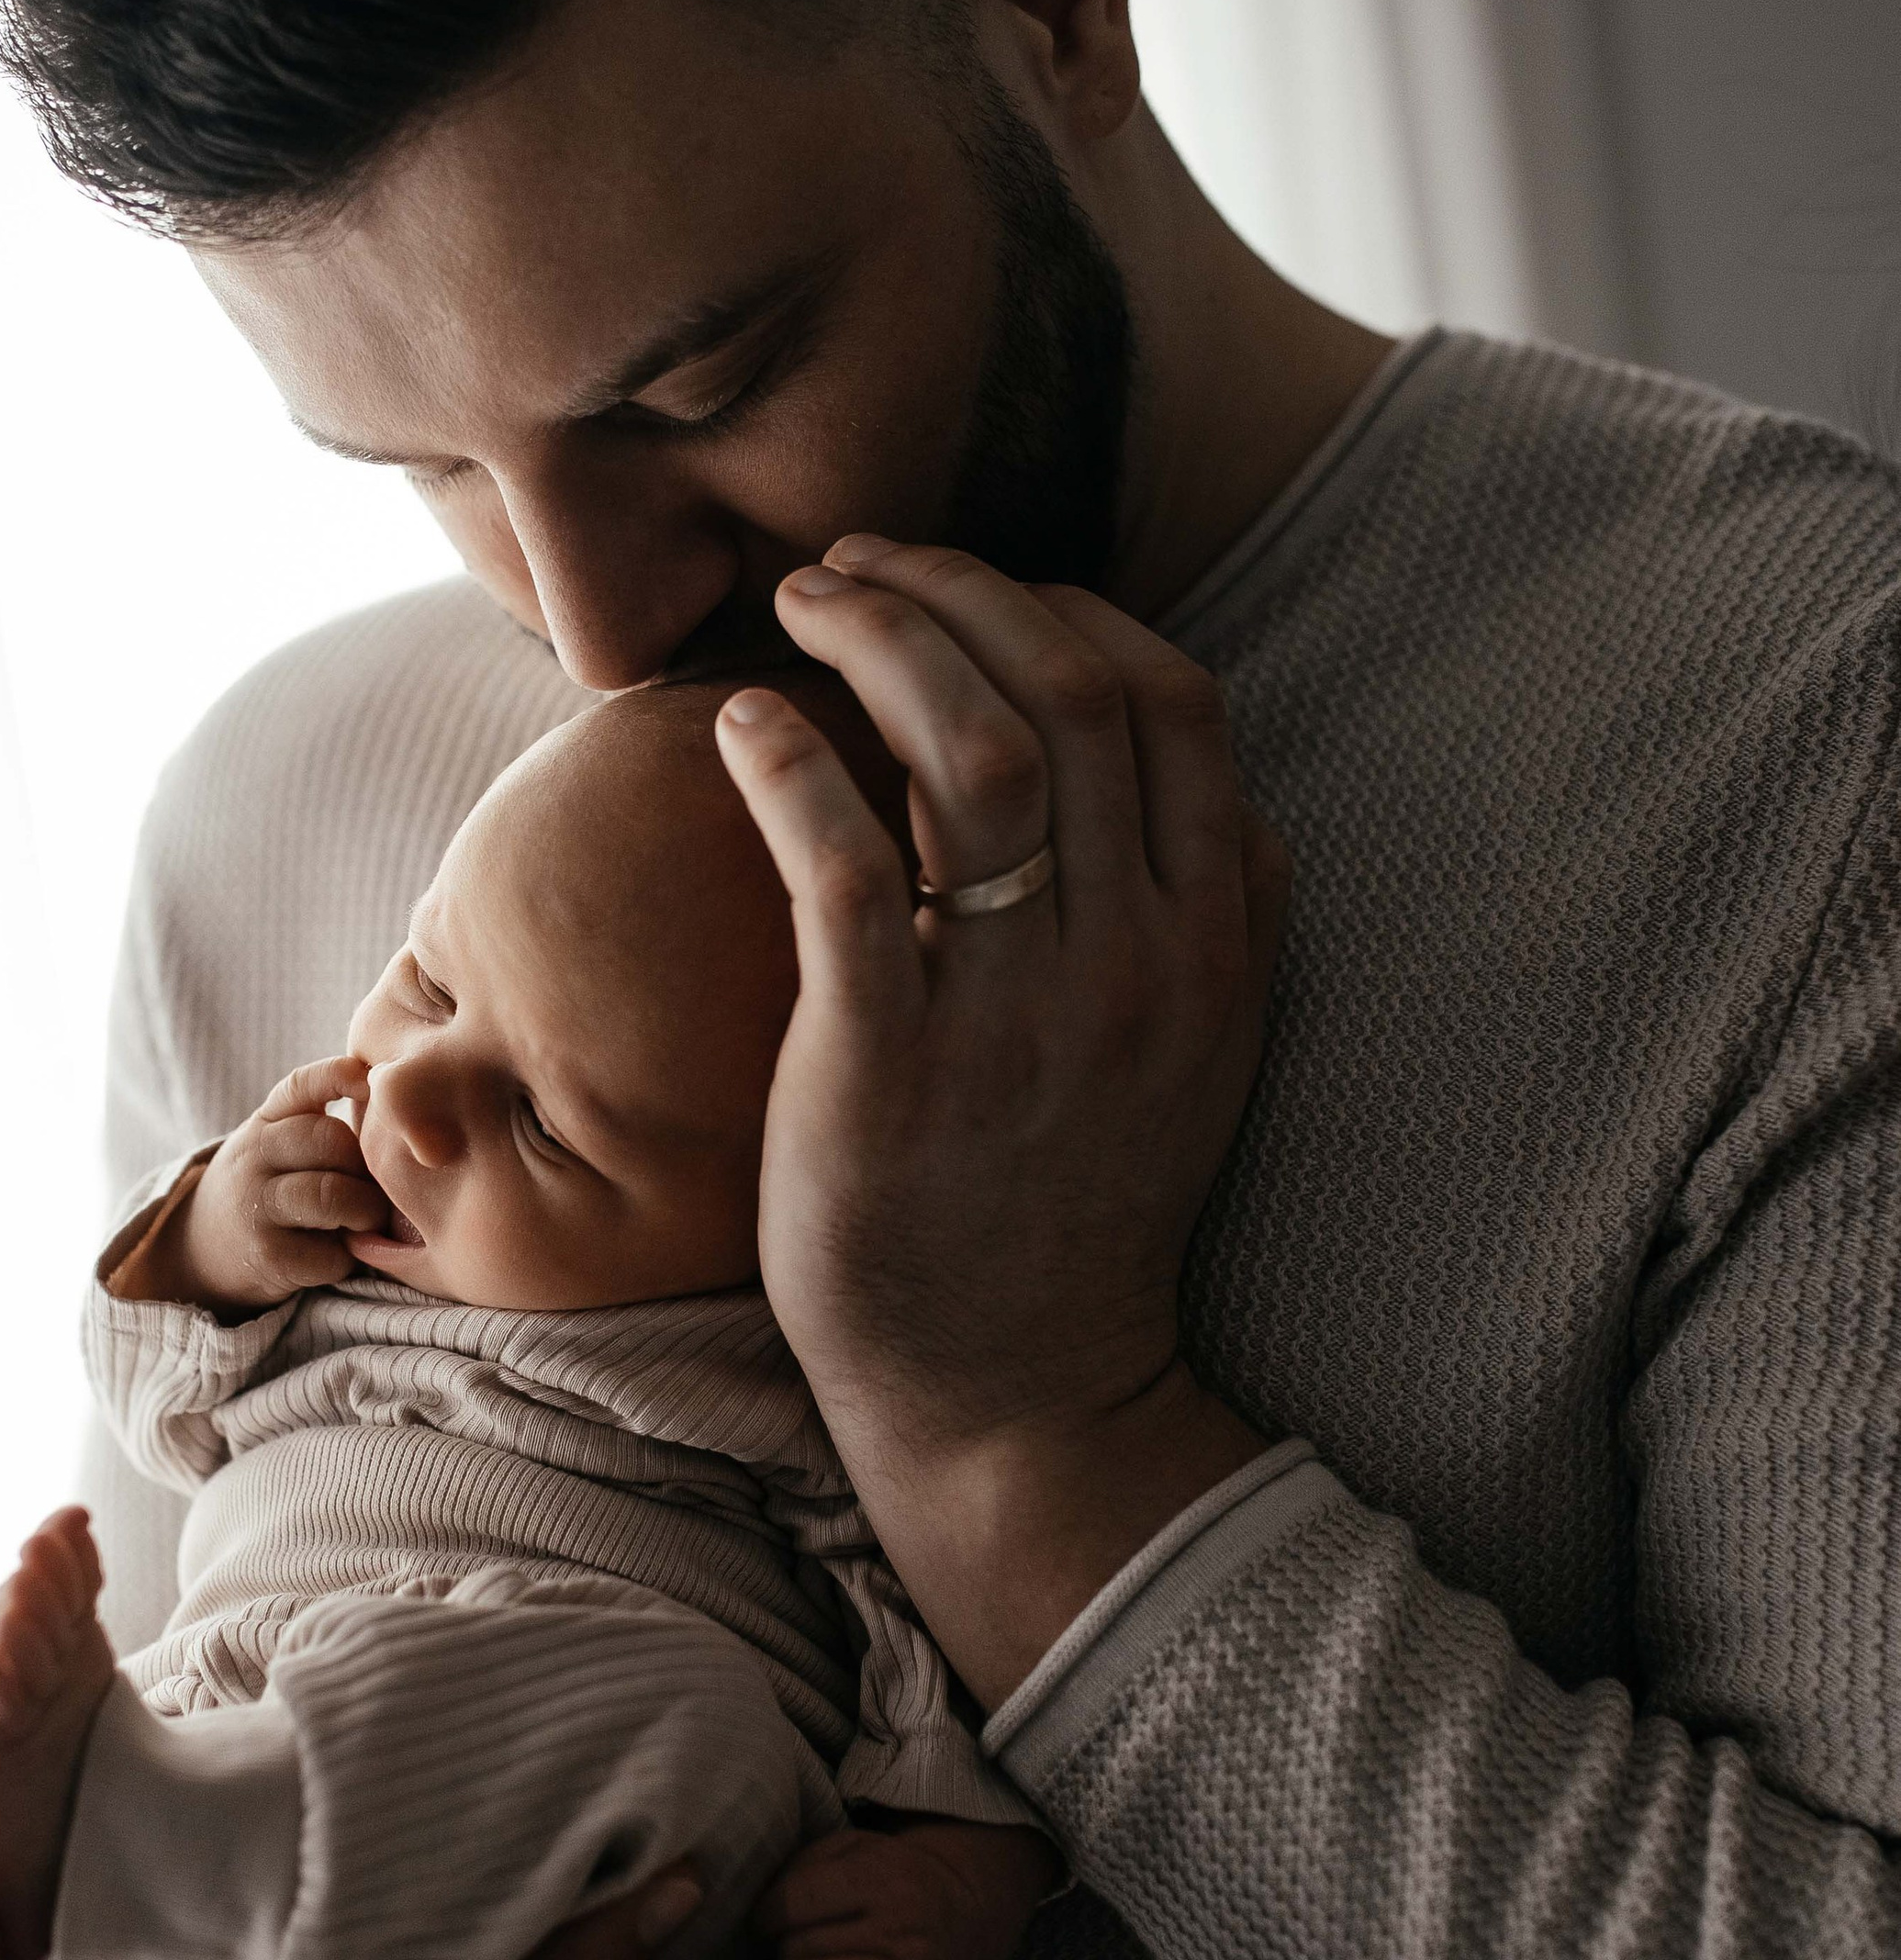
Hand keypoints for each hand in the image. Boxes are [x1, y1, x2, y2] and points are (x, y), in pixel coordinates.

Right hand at [118, 1060, 386, 1316]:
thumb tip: (395, 1105)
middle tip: (377, 1185)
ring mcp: (257, 1208)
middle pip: (330, 1140)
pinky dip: (348, 1255)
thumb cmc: (270, 1184)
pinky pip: (331, 1252)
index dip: (339, 1076)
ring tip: (367, 1218)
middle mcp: (254, 1158)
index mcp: (265, 1122)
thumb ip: (320, 1115)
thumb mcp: (277, 1138)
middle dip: (367, 1164)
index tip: (370, 1083)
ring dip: (366, 1210)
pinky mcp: (269, 1258)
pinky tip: (339, 1250)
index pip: (301, 1085)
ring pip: (333, 1196)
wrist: (203, 1247)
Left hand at [715, 543, 1289, 1707]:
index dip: (1060, 606)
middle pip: (1069, 689)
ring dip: (879, 638)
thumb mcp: (1197, 1047)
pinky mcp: (889, 1062)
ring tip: (800, 608)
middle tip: (854, 568)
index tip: (964, 593)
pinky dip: (790, 761)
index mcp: (1215, 939)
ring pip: (974, 745)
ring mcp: (1019, 1012)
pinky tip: (743, 724)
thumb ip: (1207, 905)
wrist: (1013, 1391)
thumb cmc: (1073, 1203)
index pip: (1169, 697)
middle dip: (954, 589)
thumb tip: (1188, 765)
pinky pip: (845, 861)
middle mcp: (1137, 959)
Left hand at [741, 1818, 1064, 1959]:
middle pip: (811, 1952)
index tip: (763, 1926)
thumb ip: (800, 1871)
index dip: (763, 1917)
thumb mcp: (848, 1849)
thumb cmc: (885, 1882)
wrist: (965, 1909)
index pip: (795, 1902)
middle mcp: (907, 1936)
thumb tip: (750, 1927)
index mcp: (883, 1879)